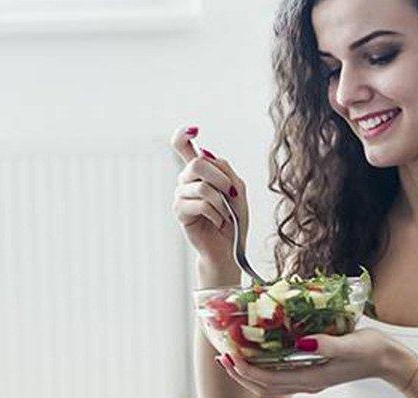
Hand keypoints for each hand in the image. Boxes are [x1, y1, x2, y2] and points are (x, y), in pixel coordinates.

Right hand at [169, 125, 246, 265]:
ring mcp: (180, 195)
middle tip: (231, 194)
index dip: (183, 134)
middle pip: (198, 163)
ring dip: (221, 202)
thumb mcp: (238, 190)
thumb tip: (205, 154)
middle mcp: (186, 180)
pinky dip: (216, 213)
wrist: (230, 247)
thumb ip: (225, 170)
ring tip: (226, 214)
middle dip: (220, 178)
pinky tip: (218, 222)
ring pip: (202, 186)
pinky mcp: (180, 211)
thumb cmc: (234, 219)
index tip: (194, 129)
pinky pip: (201, 204)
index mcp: (199, 171)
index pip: (182, 146)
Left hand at [216, 328, 417, 394]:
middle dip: (239, 374)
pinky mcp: (312, 373)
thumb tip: (301, 343)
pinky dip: (262, 368)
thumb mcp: (351, 344)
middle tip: (222, 357)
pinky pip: (279, 376)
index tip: (230, 356)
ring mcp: (308, 380)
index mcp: (311, 378)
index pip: (268, 381)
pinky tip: (257, 354)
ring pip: (269, 384)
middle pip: (262, 387)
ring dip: (247, 373)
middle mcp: (305, 383)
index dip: (246, 371)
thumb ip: (328, 345)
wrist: (390, 361)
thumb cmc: (372, 349)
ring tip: (231, 358)